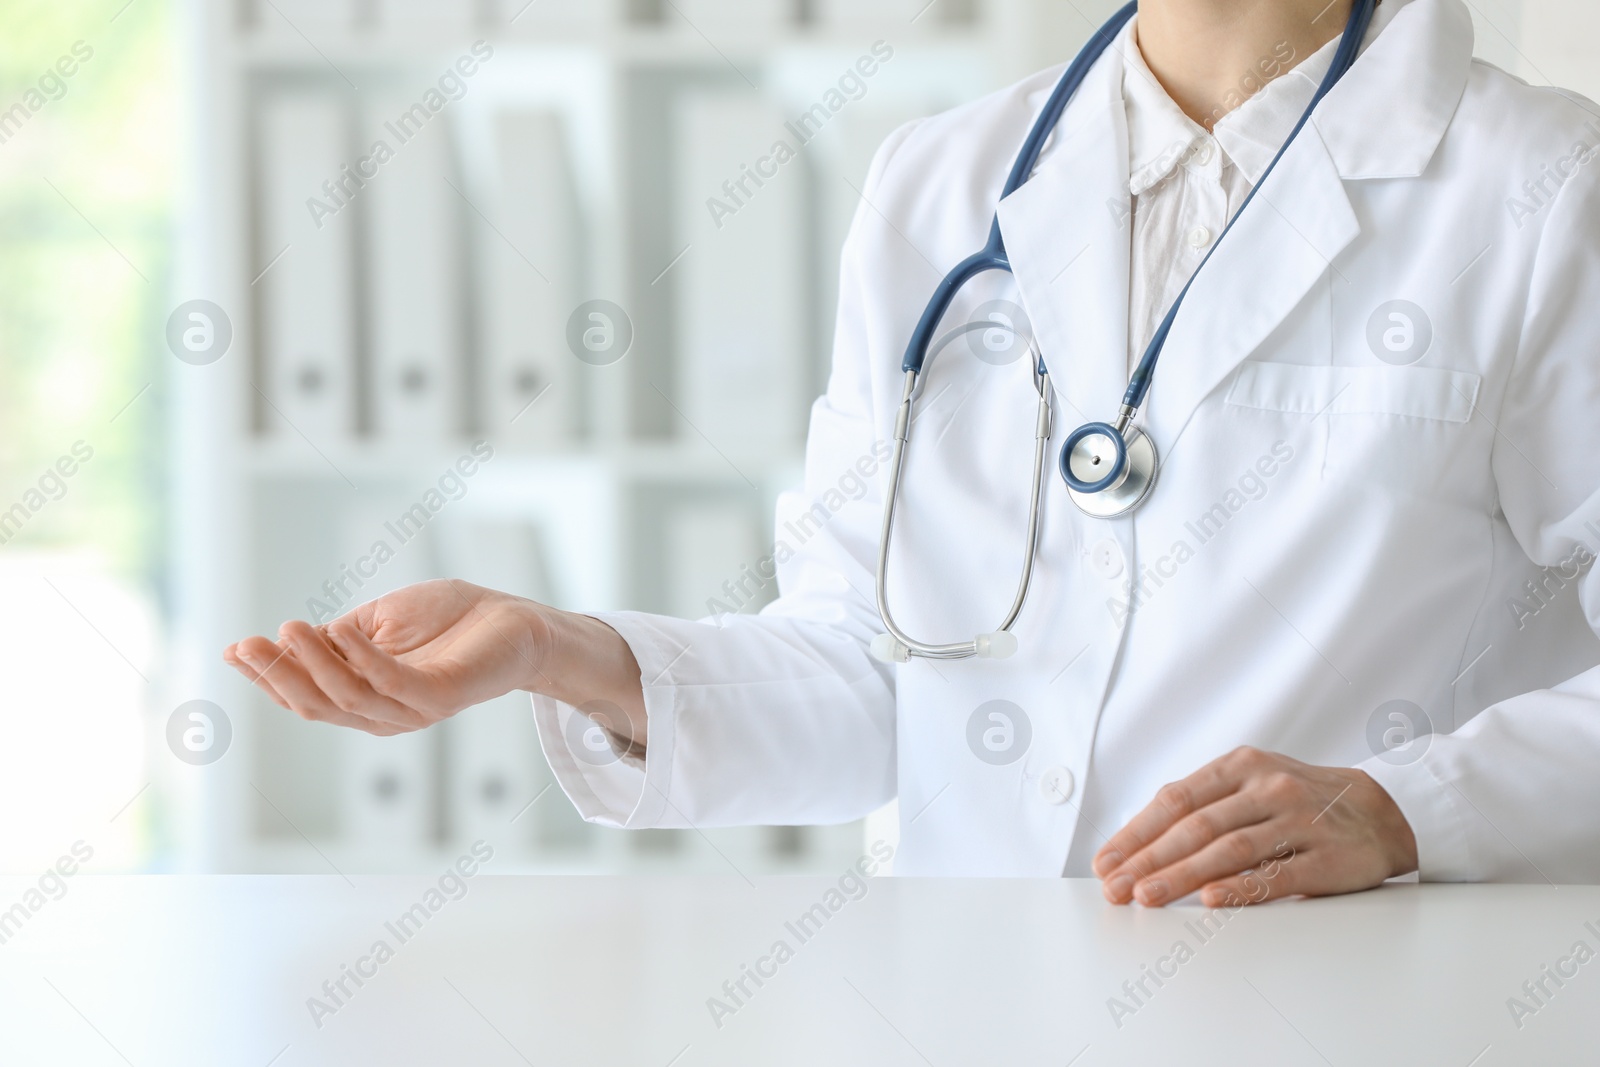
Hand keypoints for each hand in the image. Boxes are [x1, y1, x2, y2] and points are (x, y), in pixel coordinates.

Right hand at [223, 579, 644, 739]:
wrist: (515, 621)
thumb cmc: (449, 620)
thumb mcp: (377, 624)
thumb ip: (335, 638)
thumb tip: (280, 641)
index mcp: (365, 699)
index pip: (305, 697)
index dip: (267, 678)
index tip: (234, 649)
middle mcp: (384, 714)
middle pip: (317, 706)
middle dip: (277, 677)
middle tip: (248, 643)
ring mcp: (413, 709)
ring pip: (348, 698)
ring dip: (312, 665)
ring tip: (289, 628)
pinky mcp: (442, 696)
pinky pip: (393, 684)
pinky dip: (363, 661)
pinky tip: (344, 635)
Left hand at [1092, 747, 1416, 907]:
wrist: (1383, 811)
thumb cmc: (1299, 801)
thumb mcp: (1251, 784)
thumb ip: (1203, 804)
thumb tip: (1138, 841)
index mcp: (1241, 767)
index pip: (1176, 799)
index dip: (1136, 832)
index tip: (1105, 862)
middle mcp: (1268, 788)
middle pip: (1196, 826)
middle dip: (1148, 860)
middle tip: (1115, 888)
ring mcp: (1299, 821)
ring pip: (1229, 849)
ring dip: (1181, 875)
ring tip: (1147, 897)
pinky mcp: (1327, 857)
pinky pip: (1276, 874)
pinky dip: (1240, 888)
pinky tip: (1209, 900)